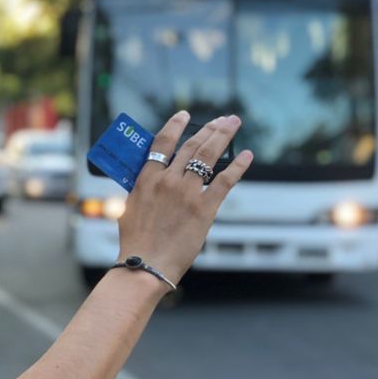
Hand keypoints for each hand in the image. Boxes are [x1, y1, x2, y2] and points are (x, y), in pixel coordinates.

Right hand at [115, 111, 252, 284]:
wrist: (146, 263)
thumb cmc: (135, 241)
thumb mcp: (130, 207)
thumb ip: (142, 189)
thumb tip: (153, 178)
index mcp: (147, 178)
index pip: (162, 142)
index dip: (175, 125)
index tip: (185, 115)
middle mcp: (168, 180)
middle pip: (192, 145)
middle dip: (210, 128)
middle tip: (223, 119)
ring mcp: (187, 193)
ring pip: (208, 156)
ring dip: (223, 136)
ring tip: (233, 123)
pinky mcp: (204, 209)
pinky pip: (225, 181)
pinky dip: (238, 166)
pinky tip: (247, 156)